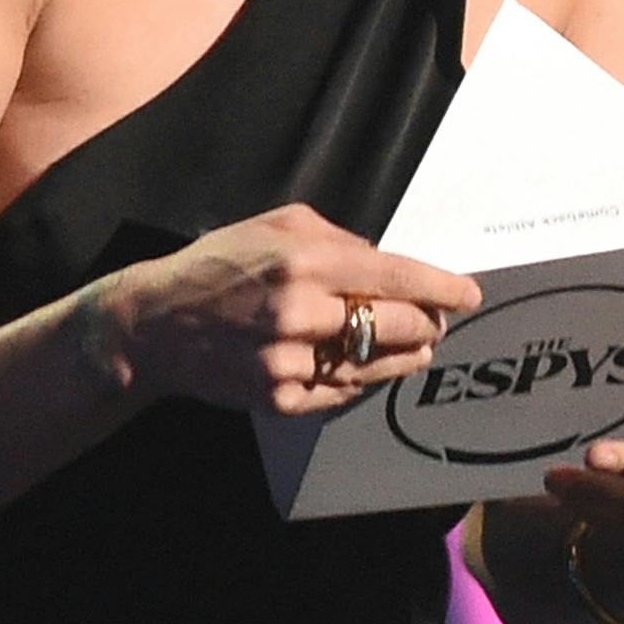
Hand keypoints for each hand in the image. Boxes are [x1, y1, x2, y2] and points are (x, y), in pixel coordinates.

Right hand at [93, 205, 483, 418]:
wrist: (153, 324)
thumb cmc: (218, 264)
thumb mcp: (275, 225)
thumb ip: (338, 238)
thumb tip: (386, 259)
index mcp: (303, 261)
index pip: (394, 275)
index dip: (441, 287)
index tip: (469, 294)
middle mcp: (300, 312)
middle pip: (396, 325)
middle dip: (427, 323)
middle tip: (437, 321)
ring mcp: (289, 360)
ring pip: (375, 364)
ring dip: (405, 356)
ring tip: (418, 347)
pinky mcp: (278, 397)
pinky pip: (343, 392)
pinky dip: (363, 379)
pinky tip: (368, 366)